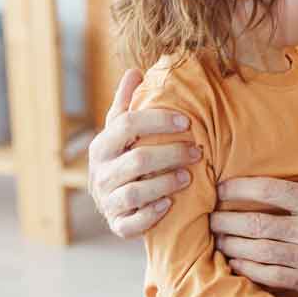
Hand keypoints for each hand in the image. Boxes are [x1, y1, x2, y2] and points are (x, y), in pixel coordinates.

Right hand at [88, 68, 202, 237]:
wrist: (115, 201)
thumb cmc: (124, 157)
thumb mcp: (122, 131)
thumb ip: (127, 103)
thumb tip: (134, 71)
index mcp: (101, 146)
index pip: (126, 125)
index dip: (158, 120)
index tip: (187, 122)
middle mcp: (99, 174)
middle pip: (137, 160)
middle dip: (172, 153)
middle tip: (198, 152)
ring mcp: (107, 202)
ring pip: (135, 192)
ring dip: (166, 183)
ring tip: (190, 176)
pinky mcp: (117, 225)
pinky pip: (131, 224)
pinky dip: (151, 216)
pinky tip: (170, 205)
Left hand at [212, 113, 297, 296]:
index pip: (271, 192)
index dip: (241, 188)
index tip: (220, 187)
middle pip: (257, 224)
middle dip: (227, 220)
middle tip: (207, 216)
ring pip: (260, 252)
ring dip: (233, 246)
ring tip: (215, 239)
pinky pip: (273, 277)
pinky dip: (251, 271)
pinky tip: (235, 264)